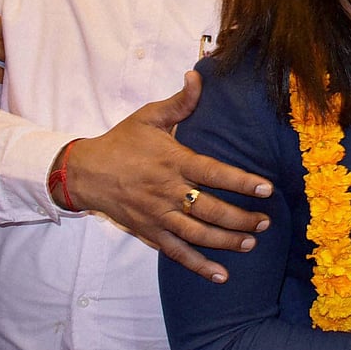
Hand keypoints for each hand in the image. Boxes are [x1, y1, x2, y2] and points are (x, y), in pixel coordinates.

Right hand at [57, 70, 272, 283]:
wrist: (84, 171)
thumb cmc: (122, 141)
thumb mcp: (149, 116)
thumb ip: (180, 101)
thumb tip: (198, 75)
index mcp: (174, 162)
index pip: (214, 173)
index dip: (242, 182)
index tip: (266, 188)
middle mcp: (168, 192)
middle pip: (211, 209)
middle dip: (242, 218)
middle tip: (266, 222)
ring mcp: (158, 216)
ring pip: (198, 234)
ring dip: (227, 241)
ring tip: (251, 243)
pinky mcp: (149, 233)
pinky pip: (177, 253)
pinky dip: (199, 266)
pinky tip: (221, 275)